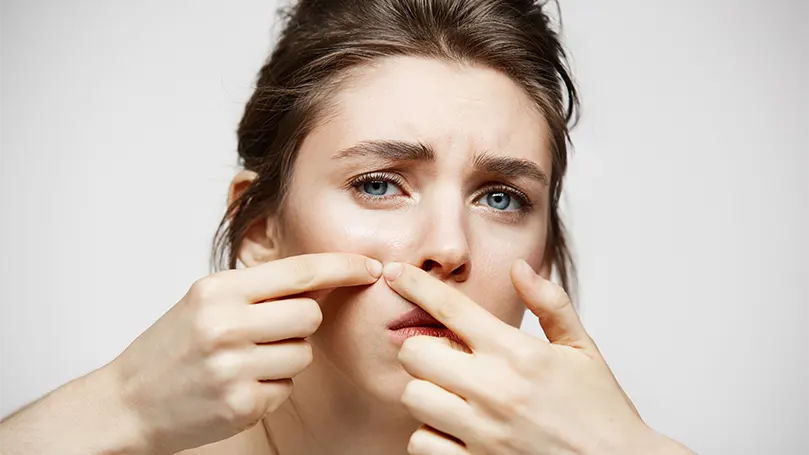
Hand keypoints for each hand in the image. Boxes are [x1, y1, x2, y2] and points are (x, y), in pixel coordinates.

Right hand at [107, 253, 381, 454]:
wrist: (126, 401)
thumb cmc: (171, 346)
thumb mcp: (205, 300)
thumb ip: (258, 289)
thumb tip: (322, 279)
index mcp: (218, 291)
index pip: (299, 272)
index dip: (343, 266)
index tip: (371, 266)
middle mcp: (226, 325)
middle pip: (310, 316)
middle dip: (302, 324)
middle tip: (269, 331)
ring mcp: (234, 368)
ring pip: (302, 354)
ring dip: (285, 358)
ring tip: (244, 360)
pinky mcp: (241, 405)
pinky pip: (286, 388)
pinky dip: (271, 387)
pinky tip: (238, 386)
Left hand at [383, 260, 679, 454]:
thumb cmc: (601, 411)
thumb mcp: (582, 349)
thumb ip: (549, 304)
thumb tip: (519, 269)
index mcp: (518, 353)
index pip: (450, 308)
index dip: (414, 284)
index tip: (394, 274)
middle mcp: (494, 390)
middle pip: (415, 353)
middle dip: (423, 349)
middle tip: (444, 357)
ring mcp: (482, 432)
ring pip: (413, 397)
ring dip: (427, 394)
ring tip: (454, 396)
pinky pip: (421, 443)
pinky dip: (431, 435)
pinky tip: (456, 430)